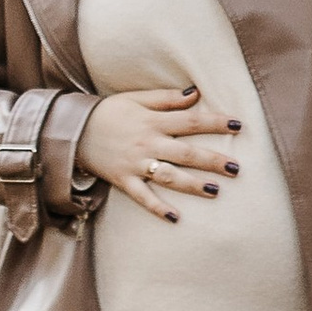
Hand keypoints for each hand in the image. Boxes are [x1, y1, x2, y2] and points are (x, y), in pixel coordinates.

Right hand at [74, 83, 240, 221]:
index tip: (239, 125)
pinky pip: (142, 197)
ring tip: (215, 191)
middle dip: (212, 160)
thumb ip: (167, 98)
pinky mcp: (124, 180)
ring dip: (192, 185)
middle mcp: (148, 143)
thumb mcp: (137, 98)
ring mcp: (136, 164)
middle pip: (186, 153)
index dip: (216, 122)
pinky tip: (176, 217)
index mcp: (153, 121)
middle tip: (236, 168)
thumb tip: (196, 93)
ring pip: (169, 176)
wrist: (73, 130)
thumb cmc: (109, 112)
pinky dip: (158, 207)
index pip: (191, 121)